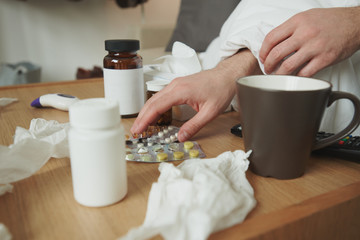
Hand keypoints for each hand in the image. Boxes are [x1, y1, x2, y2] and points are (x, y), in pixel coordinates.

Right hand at [131, 49, 259, 141]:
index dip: (145, 120)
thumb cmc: (220, 89)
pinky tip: (153, 115)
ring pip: (155, 98)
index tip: (138, 130)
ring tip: (141, 125)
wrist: (227, 75)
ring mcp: (175, 84)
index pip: (156, 106)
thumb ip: (194, 126)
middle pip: (151, 102)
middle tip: (135, 131)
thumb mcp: (210, 112)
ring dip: (146, 112)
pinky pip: (161, 96)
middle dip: (141, 117)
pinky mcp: (178, 85)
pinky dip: (154, 106)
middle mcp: (175, 85)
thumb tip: (181, 137)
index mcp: (180, 91)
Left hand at [259, 7, 359, 76]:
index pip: (271, 38)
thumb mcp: (306, 17)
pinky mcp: (325, 59)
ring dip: (279, 74)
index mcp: (297, 22)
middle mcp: (305, 34)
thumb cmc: (330, 20)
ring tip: (277, 76)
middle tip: (267, 69)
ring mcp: (315, 47)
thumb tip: (274, 42)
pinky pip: (304, 73)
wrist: (355, 23)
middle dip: (268, 65)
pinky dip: (297, 78)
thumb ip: (290, 28)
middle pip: (276, 54)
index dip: (263, 51)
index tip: (262, 57)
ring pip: (288, 66)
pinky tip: (294, 78)